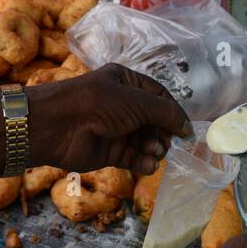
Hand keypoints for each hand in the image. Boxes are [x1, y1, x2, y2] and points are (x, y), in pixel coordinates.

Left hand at [27, 63, 191, 175]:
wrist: (58, 125)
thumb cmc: (98, 103)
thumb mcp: (137, 101)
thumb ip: (166, 113)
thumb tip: (187, 126)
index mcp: (126, 82)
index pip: (159, 96)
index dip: (173, 112)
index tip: (186, 130)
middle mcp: (121, 104)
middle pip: (154, 121)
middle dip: (163, 133)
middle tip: (166, 143)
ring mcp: (115, 129)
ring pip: (145, 141)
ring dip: (154, 148)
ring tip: (154, 151)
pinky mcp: (109, 152)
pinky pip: (133, 158)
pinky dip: (143, 162)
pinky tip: (148, 165)